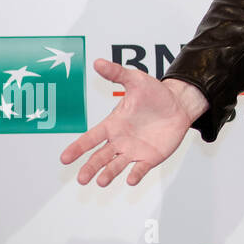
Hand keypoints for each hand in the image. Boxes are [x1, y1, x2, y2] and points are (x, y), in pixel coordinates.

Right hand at [59, 59, 205, 185]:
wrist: (179, 104)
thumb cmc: (155, 93)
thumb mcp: (136, 80)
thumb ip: (117, 73)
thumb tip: (97, 62)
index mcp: (113, 124)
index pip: (90, 138)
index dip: (77, 148)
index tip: (64, 158)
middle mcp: (120, 140)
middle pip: (100, 157)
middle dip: (89, 168)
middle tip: (81, 179)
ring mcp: (134, 150)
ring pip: (116, 165)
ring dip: (108, 174)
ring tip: (101, 182)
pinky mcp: (150, 157)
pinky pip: (140, 168)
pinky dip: (135, 175)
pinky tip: (131, 180)